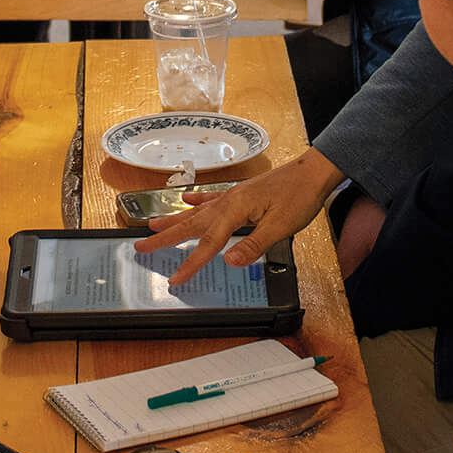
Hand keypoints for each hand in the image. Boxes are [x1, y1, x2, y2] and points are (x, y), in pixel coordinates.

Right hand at [131, 148, 344, 284]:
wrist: (312, 173)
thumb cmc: (299, 197)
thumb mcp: (279, 226)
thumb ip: (253, 245)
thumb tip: (229, 262)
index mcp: (235, 210)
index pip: (208, 243)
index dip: (191, 263)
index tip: (175, 280)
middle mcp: (227, 201)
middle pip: (190, 224)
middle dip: (164, 238)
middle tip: (140, 247)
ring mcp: (232, 196)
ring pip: (195, 211)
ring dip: (173, 220)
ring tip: (151, 226)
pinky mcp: (239, 193)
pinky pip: (210, 199)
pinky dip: (196, 201)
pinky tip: (186, 201)